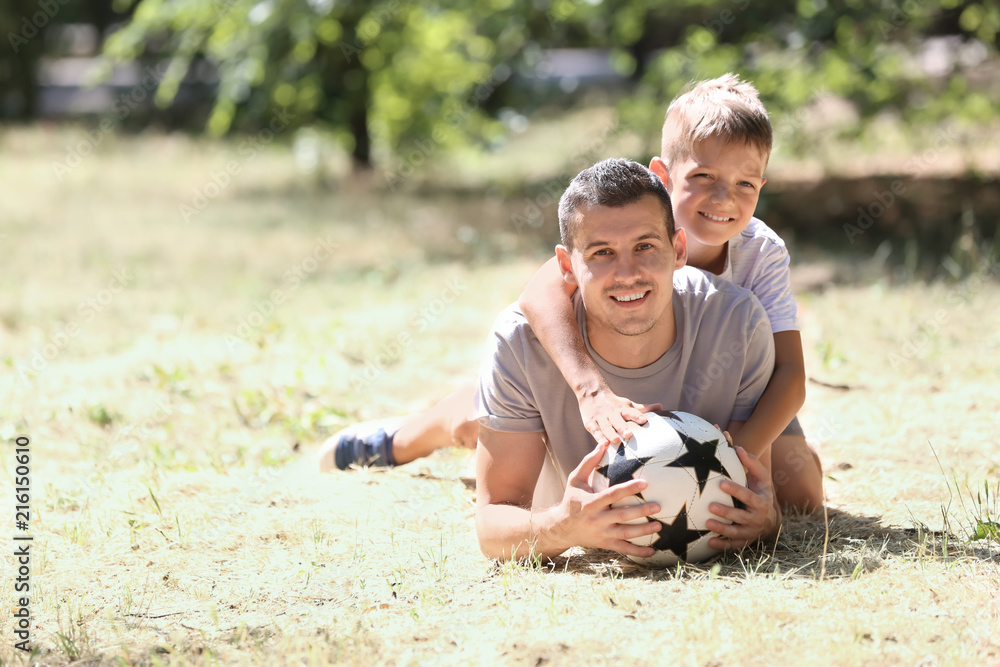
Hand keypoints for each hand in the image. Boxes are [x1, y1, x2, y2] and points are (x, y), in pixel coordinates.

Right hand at [548, 443, 662, 557]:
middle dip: (641, 511)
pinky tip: (652, 551)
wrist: (561, 528)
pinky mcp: (605, 544)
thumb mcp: (575, 479)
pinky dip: (638, 552)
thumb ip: (589, 462)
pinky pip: (624, 549)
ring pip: (625, 534)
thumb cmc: (571, 499)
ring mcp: (602, 534)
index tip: (645, 483)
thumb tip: (603, 443)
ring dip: (643, 531)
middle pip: (622, 515)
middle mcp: (597, 520)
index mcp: (590, 503)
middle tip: (658, 506)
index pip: (613, 495)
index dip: (629, 489)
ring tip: (658, 526)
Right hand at [579, 386, 662, 445]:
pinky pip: (595, 432)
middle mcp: (611, 414)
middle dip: (623, 427)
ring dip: (610, 434)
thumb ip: (642, 409)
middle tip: (629, 434)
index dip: (637, 416)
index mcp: (622, 409)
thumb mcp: (627, 404)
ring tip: (616, 441)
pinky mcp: (591, 424)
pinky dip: (598, 438)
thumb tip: (661, 407)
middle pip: (618, 421)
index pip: (631, 412)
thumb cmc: (614, 404)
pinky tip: (603, 445)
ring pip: (606, 427)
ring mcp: (600, 419)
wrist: (591, 394)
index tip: (644, 420)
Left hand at [705, 446, 778, 550]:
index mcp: (762, 502)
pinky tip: (709, 542)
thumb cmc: (760, 491)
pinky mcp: (745, 541)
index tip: (722, 483)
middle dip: (727, 512)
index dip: (737, 491)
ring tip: (707, 523)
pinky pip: (733, 545)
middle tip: (711, 506)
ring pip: (736, 532)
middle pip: (742, 517)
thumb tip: (737, 447)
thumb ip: (751, 463)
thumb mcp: (761, 478)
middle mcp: (758, 518)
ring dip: (722, 529)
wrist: (769, 518)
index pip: (749, 497)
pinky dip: (722, 545)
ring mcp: (751, 531)